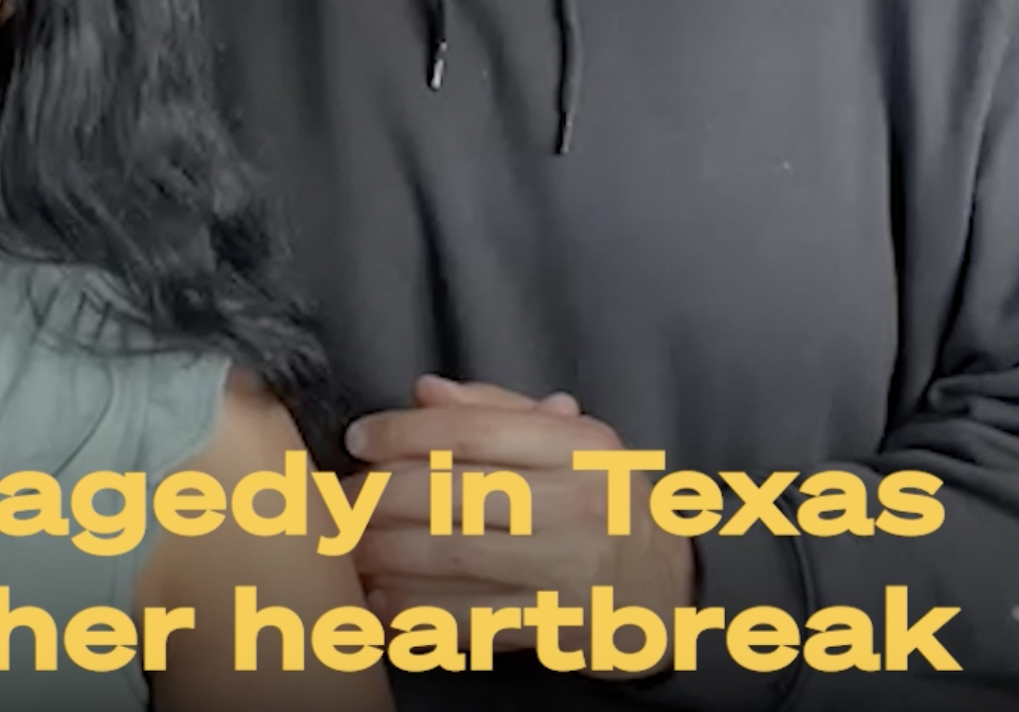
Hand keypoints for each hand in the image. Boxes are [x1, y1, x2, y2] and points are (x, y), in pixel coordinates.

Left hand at [342, 376, 694, 678]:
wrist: (676, 590)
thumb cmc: (605, 501)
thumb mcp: (572, 443)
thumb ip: (499, 411)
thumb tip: (425, 390)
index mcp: (579, 445)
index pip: (476, 428)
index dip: (406, 431)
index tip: (360, 439)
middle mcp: (579, 501)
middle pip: (457, 492)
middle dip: (383, 497)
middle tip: (342, 501)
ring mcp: (572, 569)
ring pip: (457, 557)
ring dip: (389, 557)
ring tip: (351, 552)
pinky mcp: (563, 628)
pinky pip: (476, 623)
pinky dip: (421, 617)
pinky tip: (385, 609)